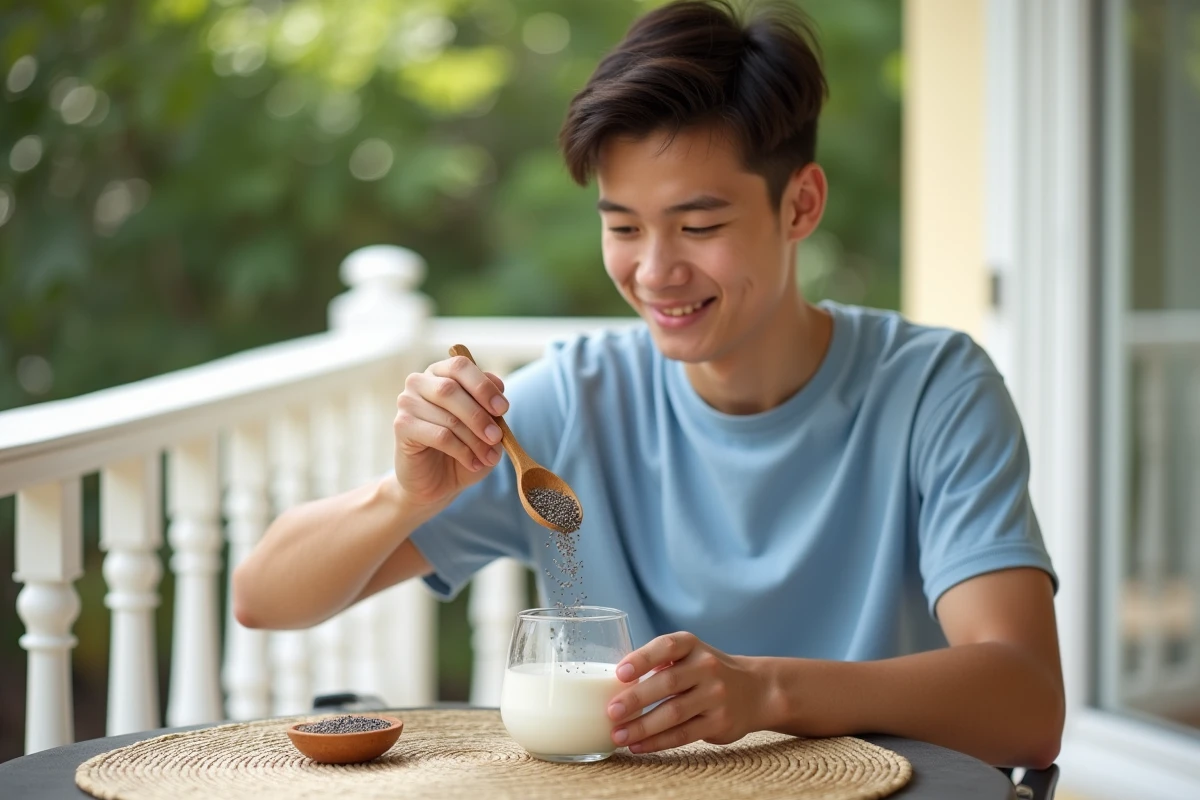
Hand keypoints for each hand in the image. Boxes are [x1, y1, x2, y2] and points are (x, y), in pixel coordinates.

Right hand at [392, 355, 508, 509]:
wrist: (436, 482)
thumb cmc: (462, 449)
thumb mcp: (484, 426)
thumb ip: (491, 405)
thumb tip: (499, 387)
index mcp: (441, 373)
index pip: (460, 365)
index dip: (483, 386)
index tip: (503, 409)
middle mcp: (419, 382)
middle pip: (452, 389)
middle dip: (480, 416)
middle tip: (497, 437)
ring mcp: (407, 403)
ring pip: (448, 417)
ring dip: (475, 440)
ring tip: (488, 457)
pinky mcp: (402, 426)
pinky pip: (439, 436)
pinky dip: (462, 451)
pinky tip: (472, 463)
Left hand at [607, 632, 769, 753]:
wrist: (754, 690)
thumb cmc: (706, 671)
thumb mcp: (688, 655)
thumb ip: (658, 663)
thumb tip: (611, 683)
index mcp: (692, 645)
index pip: (666, 647)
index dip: (642, 659)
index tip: (620, 673)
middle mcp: (707, 667)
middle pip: (667, 683)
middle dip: (635, 699)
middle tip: (611, 711)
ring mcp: (715, 695)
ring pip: (674, 713)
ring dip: (642, 726)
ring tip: (618, 734)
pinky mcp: (719, 722)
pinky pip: (683, 734)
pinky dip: (657, 741)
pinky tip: (637, 745)